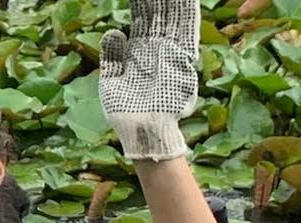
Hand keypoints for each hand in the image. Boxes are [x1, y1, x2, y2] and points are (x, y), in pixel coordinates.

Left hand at [99, 0, 205, 160]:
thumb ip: (112, 57)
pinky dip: (187, 16)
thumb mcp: (112, 81)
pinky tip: (186, 2)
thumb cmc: (125, 112)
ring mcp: (170, 53)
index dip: (142, 2)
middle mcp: (157, 48)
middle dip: (159, 0)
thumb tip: (114, 31)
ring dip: (175, 3)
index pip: (143, 17)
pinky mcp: (181, 61)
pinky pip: (186, 34)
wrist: (142, 132)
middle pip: (160, 13)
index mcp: (139, 50)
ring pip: (174, 18)